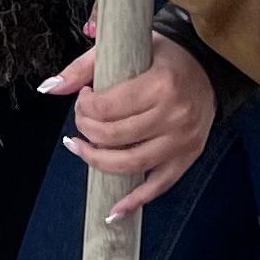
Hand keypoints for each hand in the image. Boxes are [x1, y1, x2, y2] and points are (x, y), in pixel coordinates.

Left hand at [41, 40, 217, 220]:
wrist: (209, 70)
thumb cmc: (165, 57)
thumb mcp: (127, 49)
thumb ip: (84, 67)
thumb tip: (50, 88)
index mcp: (161, 84)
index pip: (106, 108)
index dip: (84, 106)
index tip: (84, 98)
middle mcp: (175, 115)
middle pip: (114, 136)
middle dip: (86, 130)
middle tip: (82, 120)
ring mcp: (182, 141)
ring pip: (131, 163)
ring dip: (98, 161)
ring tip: (81, 148)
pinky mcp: (187, 157)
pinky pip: (159, 186)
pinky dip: (135, 200)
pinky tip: (114, 210)